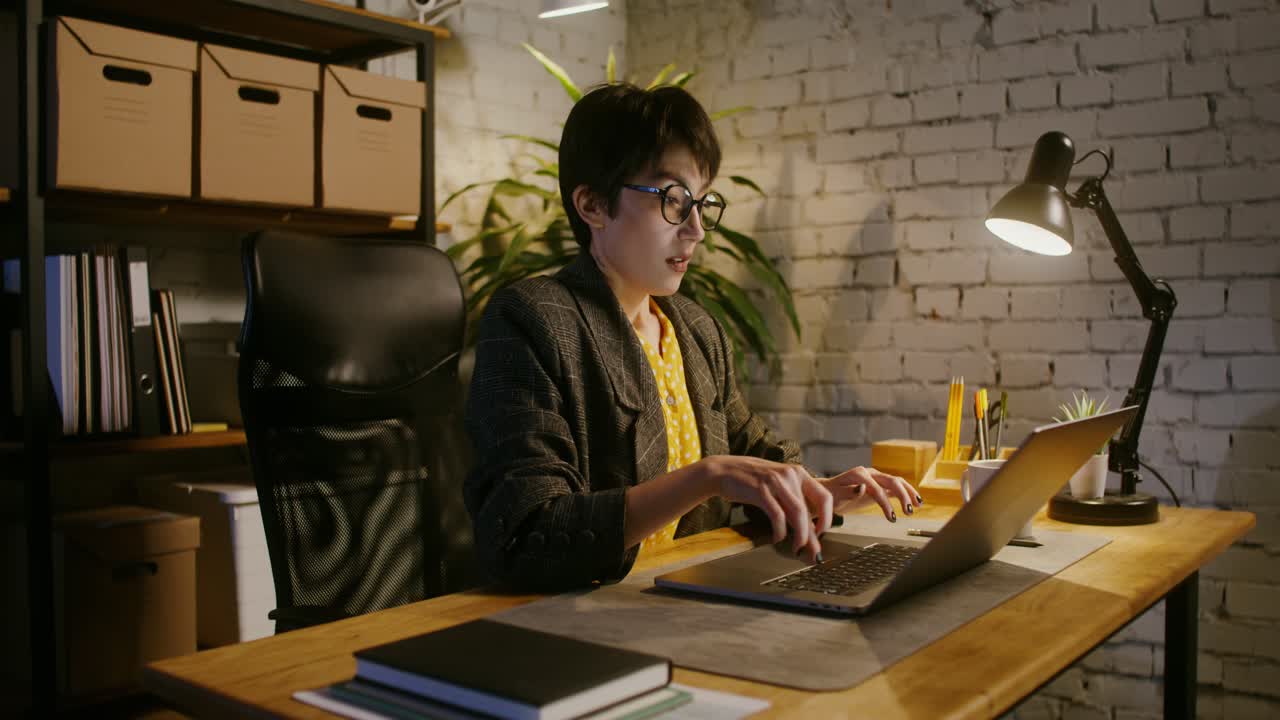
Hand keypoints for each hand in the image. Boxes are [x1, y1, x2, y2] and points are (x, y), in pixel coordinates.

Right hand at [698, 455, 831, 561]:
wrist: (723, 470)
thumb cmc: (750, 480)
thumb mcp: (777, 482)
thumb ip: (792, 497)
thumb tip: (807, 525)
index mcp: (798, 473)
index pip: (824, 496)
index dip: (827, 518)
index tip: (821, 533)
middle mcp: (790, 475)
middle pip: (809, 510)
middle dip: (812, 536)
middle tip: (814, 552)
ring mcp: (775, 482)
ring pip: (797, 514)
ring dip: (800, 536)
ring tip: (796, 548)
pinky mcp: (761, 491)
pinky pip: (777, 516)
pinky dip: (779, 531)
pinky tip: (777, 538)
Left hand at [821, 466, 922, 521]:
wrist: (829, 492)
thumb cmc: (831, 495)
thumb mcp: (835, 496)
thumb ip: (849, 492)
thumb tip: (862, 488)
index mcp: (859, 474)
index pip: (877, 489)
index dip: (886, 504)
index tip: (892, 517)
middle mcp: (870, 473)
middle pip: (891, 481)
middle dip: (902, 496)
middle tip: (909, 511)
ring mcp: (876, 478)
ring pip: (897, 482)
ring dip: (908, 493)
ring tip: (918, 505)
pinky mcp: (879, 484)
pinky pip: (895, 487)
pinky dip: (906, 493)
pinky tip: (916, 501)